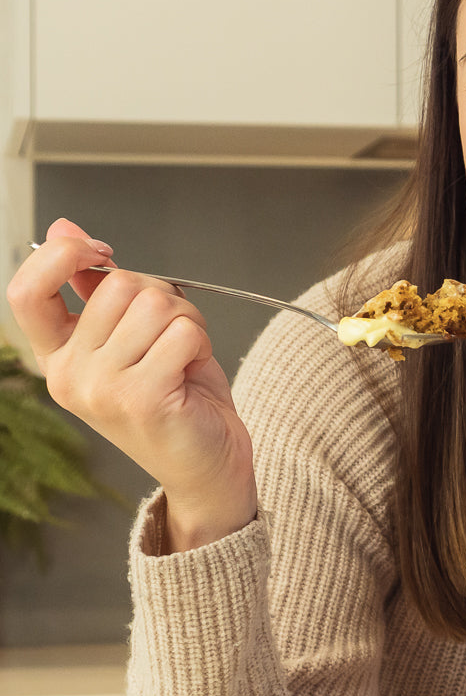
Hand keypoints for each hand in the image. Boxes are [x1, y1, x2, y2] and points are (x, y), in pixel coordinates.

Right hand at [6, 218, 256, 549]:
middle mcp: (69, 375)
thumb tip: (64, 228)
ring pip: (154, 304)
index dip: (62, 255)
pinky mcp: (141, 400)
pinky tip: (193, 370)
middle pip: (117, 286)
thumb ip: (93, 288)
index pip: (26, 290)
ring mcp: (101, 390)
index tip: (101, 253)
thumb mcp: (129, 336)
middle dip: (161, 297)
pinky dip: (200, 341)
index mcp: (58, 357)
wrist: (209, 468)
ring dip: (186, 321)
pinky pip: (181, 332)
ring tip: (184, 356)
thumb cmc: (177, 400)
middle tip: (172, 336)